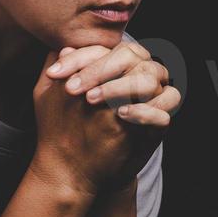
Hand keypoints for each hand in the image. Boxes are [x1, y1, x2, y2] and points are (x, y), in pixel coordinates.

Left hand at [45, 41, 181, 188]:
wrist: (81, 168)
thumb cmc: (70, 127)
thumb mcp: (56, 99)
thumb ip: (60, 72)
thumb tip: (62, 48)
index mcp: (115, 65)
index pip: (102, 49)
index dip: (77, 59)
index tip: (53, 75)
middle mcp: (137, 76)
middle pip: (130, 56)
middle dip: (98, 70)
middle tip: (71, 89)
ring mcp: (152, 99)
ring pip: (150, 78)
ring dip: (120, 86)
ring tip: (91, 100)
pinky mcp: (158, 126)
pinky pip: (164, 111)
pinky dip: (145, 110)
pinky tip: (121, 114)